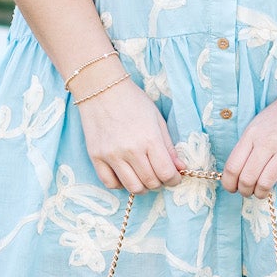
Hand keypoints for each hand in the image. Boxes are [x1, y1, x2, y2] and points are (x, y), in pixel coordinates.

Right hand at [76, 76, 183, 193]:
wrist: (101, 89)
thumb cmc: (133, 101)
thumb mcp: (157, 119)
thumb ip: (169, 147)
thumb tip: (180, 168)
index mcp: (149, 139)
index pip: (166, 173)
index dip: (174, 180)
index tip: (175, 177)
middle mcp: (130, 150)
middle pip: (150, 183)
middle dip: (160, 182)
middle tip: (159, 173)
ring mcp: (111, 155)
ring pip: (132, 187)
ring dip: (142, 186)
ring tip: (144, 176)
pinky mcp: (96, 157)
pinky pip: (110, 183)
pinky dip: (121, 184)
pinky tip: (125, 175)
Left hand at [221, 66, 276, 197]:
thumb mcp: (259, 124)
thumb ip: (249, 146)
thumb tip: (240, 175)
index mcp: (252, 133)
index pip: (232, 166)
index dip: (229, 184)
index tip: (232, 188)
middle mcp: (267, 141)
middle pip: (247, 179)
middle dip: (245, 191)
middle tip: (250, 192)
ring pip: (266, 184)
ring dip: (262, 193)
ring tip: (264, 191)